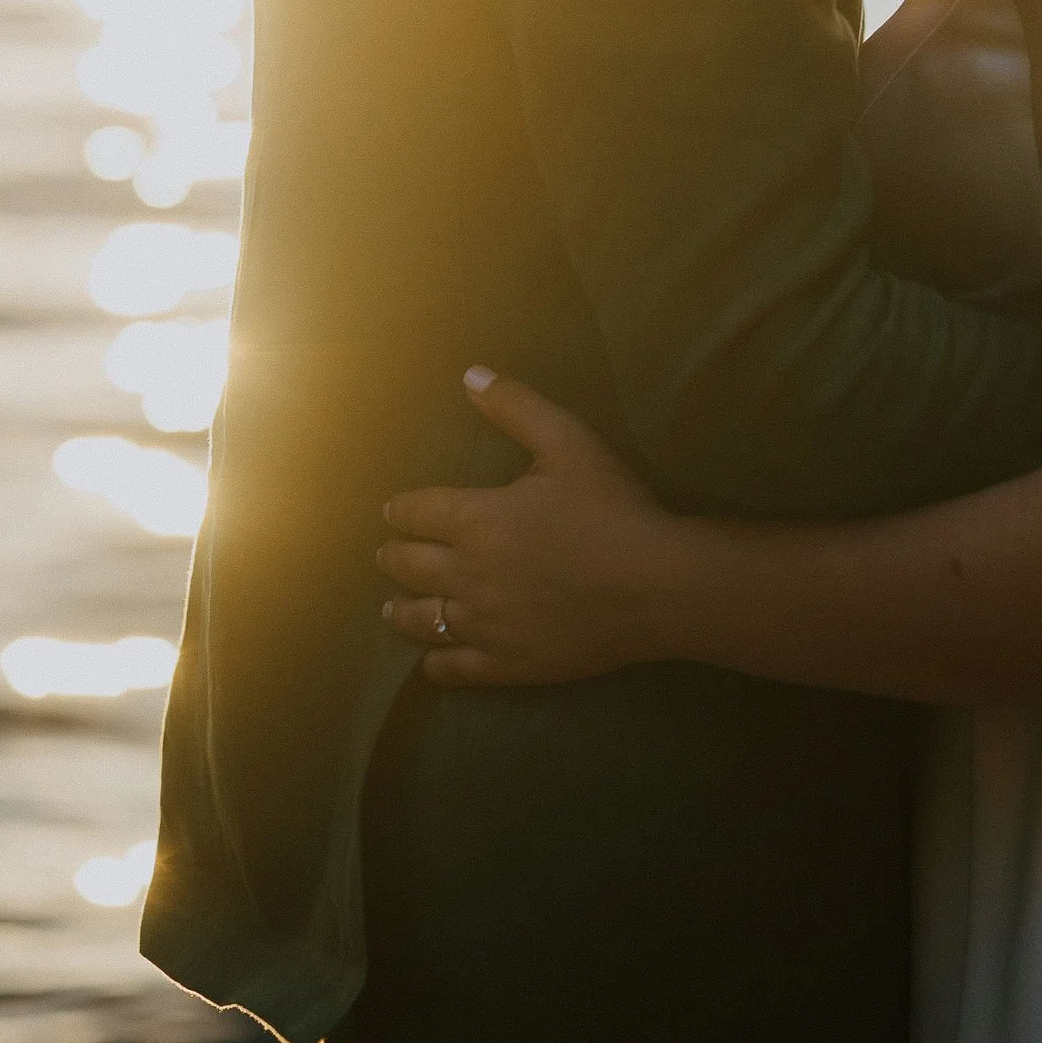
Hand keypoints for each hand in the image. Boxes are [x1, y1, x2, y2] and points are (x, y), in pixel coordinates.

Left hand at [376, 370, 681, 686]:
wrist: (654, 584)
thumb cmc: (612, 507)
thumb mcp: (568, 441)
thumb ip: (516, 407)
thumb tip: (469, 375)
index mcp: (476, 518)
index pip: (417, 512)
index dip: (400, 510)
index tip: (392, 511)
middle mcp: (466, 574)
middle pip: (409, 566)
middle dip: (394, 557)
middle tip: (387, 555)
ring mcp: (483, 625)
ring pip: (423, 619)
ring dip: (401, 609)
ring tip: (393, 608)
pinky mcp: (505, 665)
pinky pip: (453, 667)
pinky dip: (435, 661)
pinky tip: (433, 659)